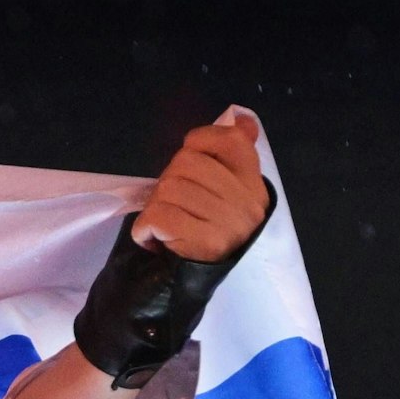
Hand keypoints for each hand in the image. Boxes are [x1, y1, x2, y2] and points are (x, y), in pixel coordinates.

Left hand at [130, 116, 270, 262]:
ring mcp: (229, 223)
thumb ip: (230, 154)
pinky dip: (145, 226)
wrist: (190, 280)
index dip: (200, 141)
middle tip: (171, 202)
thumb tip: (240, 118)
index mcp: (253, 184)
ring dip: (154, 205)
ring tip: (164, 222)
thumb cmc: (203, 228)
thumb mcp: (222, 191)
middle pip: (188, 163)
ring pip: (170, 188)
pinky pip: (160, 215)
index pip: (231, 140)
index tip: (189, 156)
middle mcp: (247, 202)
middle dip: (168, 179)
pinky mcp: (205, 242)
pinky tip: (154, 236)